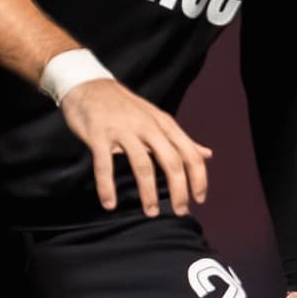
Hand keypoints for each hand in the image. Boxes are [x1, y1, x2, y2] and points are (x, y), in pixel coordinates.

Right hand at [60, 78, 211, 215]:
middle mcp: (147, 127)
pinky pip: (104, 165)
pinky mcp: (99, 135)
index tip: (199, 199)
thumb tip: (207, 155)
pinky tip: (109, 204)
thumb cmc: (125, 108)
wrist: (88, 85)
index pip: (189, 154)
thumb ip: (181, 140)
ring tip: (151, 212)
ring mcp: (123, 131)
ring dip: (148, 193)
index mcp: (164, 125)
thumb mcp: (158, 119)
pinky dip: (107, 186)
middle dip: (179, 190)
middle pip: (171, 162)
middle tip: (180, 211)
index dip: (198, 178)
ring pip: (143, 165)